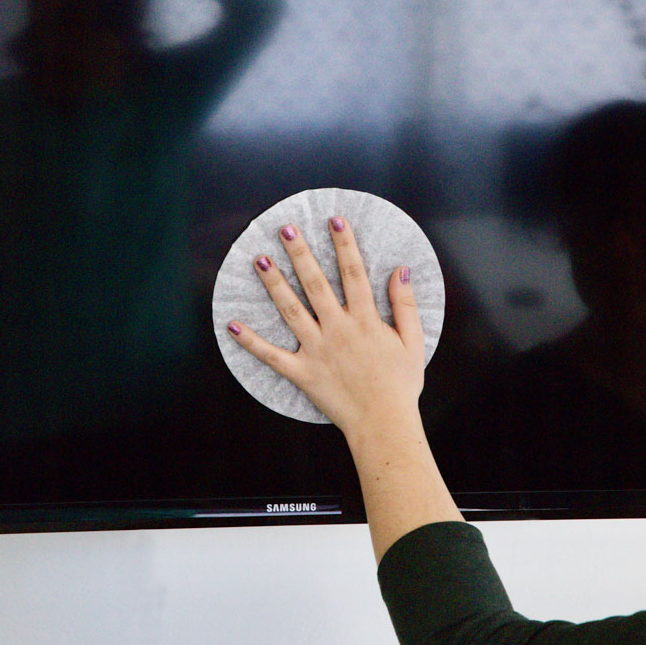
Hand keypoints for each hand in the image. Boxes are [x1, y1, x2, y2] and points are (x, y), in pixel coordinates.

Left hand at [227, 216, 424, 442]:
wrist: (384, 424)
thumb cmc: (400, 385)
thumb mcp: (413, 342)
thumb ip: (405, 305)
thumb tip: (400, 271)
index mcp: (366, 320)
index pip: (353, 273)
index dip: (345, 244)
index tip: (334, 220)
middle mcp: (338, 330)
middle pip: (316, 284)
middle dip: (300, 253)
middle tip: (285, 229)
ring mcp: (317, 350)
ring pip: (291, 311)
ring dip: (274, 284)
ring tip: (260, 260)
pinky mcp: (302, 372)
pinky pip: (272, 356)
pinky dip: (251, 342)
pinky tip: (232, 325)